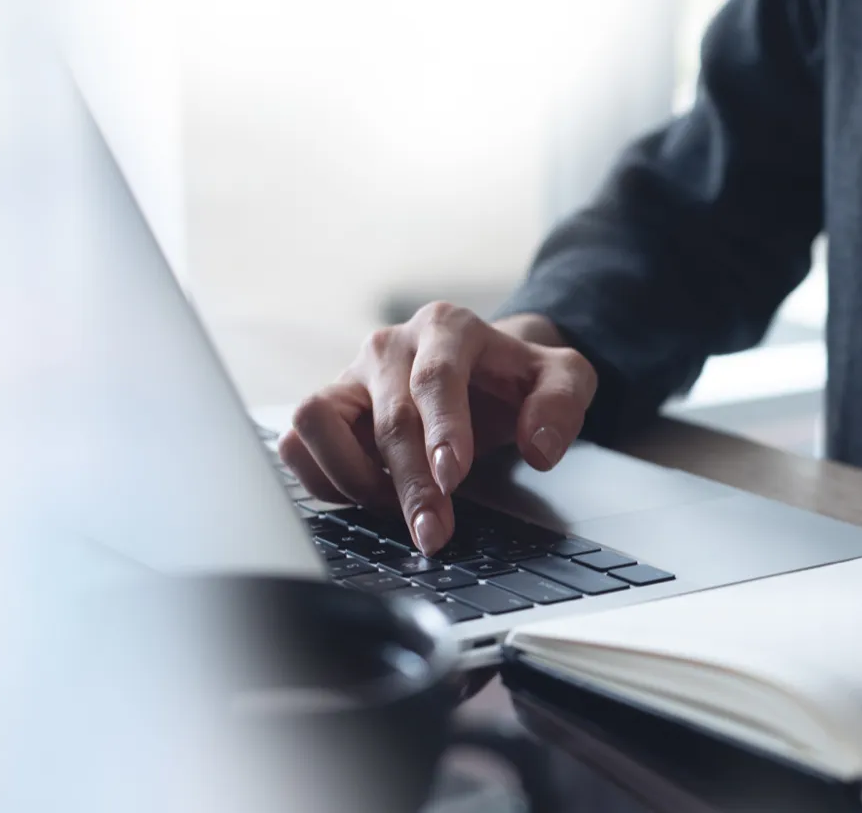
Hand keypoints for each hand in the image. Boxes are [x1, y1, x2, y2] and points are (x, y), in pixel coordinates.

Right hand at [277, 305, 596, 554]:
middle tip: (433, 532)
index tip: (453, 479)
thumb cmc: (516, 379)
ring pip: (315, 420)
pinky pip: (297, 443)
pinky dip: (321, 478)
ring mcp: (350, 375)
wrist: (484, 370)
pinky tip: (367, 498)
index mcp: (448, 328)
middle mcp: (390, 346)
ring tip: (397, 508)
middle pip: (387, 417)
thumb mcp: (563, 378)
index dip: (442, 431)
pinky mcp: (327, 407)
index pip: (435, 378)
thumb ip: (561, 404)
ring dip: (353, 477)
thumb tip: (539, 448)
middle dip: (410, 483)